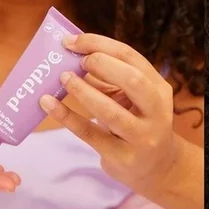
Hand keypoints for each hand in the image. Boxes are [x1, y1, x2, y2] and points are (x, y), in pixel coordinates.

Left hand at [39, 34, 179, 195]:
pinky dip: (67, 116)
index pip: (131, 57)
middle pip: (132, 80)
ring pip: (111, 111)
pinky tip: (48, 103)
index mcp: (159, 88)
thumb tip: (71, 56)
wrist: (156, 167)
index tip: (72, 41)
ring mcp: (142, 136)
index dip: (100, 44)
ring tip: (62, 79)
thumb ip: (108, 80)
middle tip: (75, 61)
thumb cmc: (137, 123)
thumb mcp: (132, 99)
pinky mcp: (123, 157)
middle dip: (100, 64)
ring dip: (82, 91)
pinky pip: (90, 133)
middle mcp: (157, 111)